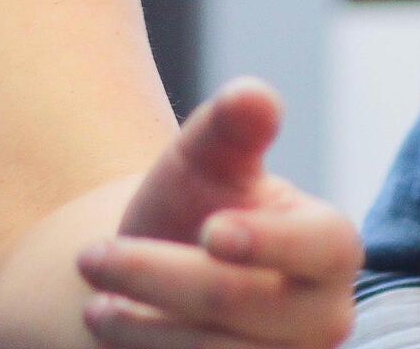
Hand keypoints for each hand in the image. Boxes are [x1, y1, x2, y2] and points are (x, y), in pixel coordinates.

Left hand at [76, 78, 358, 348]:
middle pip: (243, 304)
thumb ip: (229, 127)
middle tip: (88, 257)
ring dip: (141, 329)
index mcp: (331, 247)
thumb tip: (253, 94)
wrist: (162, 279)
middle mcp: (324, 317)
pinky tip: (111, 326)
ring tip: (94, 301)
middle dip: (157, 276)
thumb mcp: (203, 159)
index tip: (211, 231)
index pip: (322, 246)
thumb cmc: (194, 207)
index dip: (270, 241)